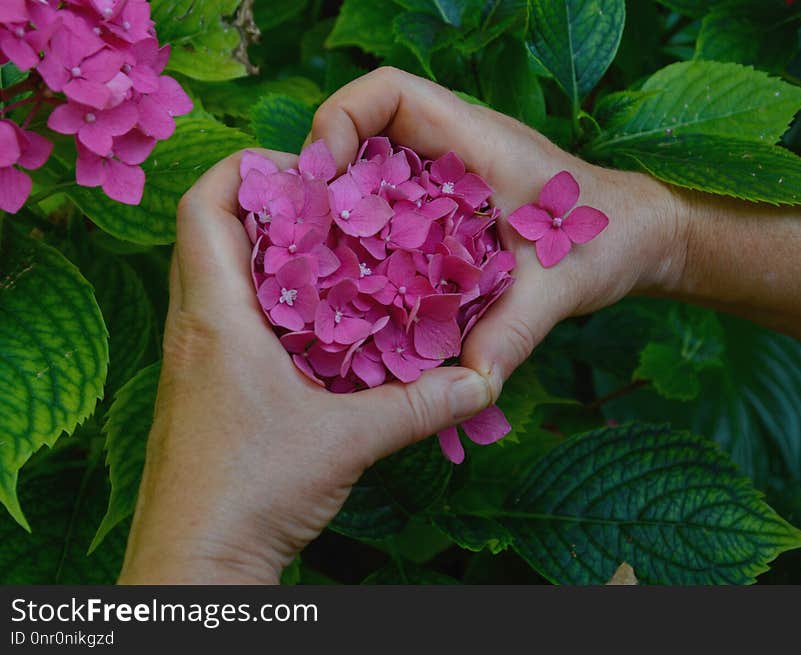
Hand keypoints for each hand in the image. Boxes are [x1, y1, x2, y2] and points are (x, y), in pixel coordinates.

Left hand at [117, 149, 493, 583]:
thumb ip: (417, 406)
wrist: (194, 566)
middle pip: (213, 233)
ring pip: (219, 277)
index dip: (244, 170)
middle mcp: (193, 328)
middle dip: (268, 208)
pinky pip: (227, 321)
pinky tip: (317, 327)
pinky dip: (267, 304)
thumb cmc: (251, 492)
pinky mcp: (202, 391)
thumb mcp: (346, 442)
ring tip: (331, 256)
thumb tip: (479, 381)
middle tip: (332, 209)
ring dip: (268, 257)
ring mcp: (192, 361)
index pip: (204, 206)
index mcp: (215, 317)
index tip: (302, 168)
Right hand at [308, 67, 689, 397]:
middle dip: (327, 176)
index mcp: (475, 141)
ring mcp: (446, 180)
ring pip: (371, 176)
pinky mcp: (446, 210)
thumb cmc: (608, 237)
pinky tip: (359, 282)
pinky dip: (369, 237)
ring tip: (319, 262)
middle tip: (307, 234)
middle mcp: (451, 152)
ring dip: (343, 211)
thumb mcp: (561, 286)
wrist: (636, 237)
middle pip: (362, 135)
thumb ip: (515, 331)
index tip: (326, 174)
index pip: (388, 93)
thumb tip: (469, 384)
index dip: (342, 117)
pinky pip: (392, 209)